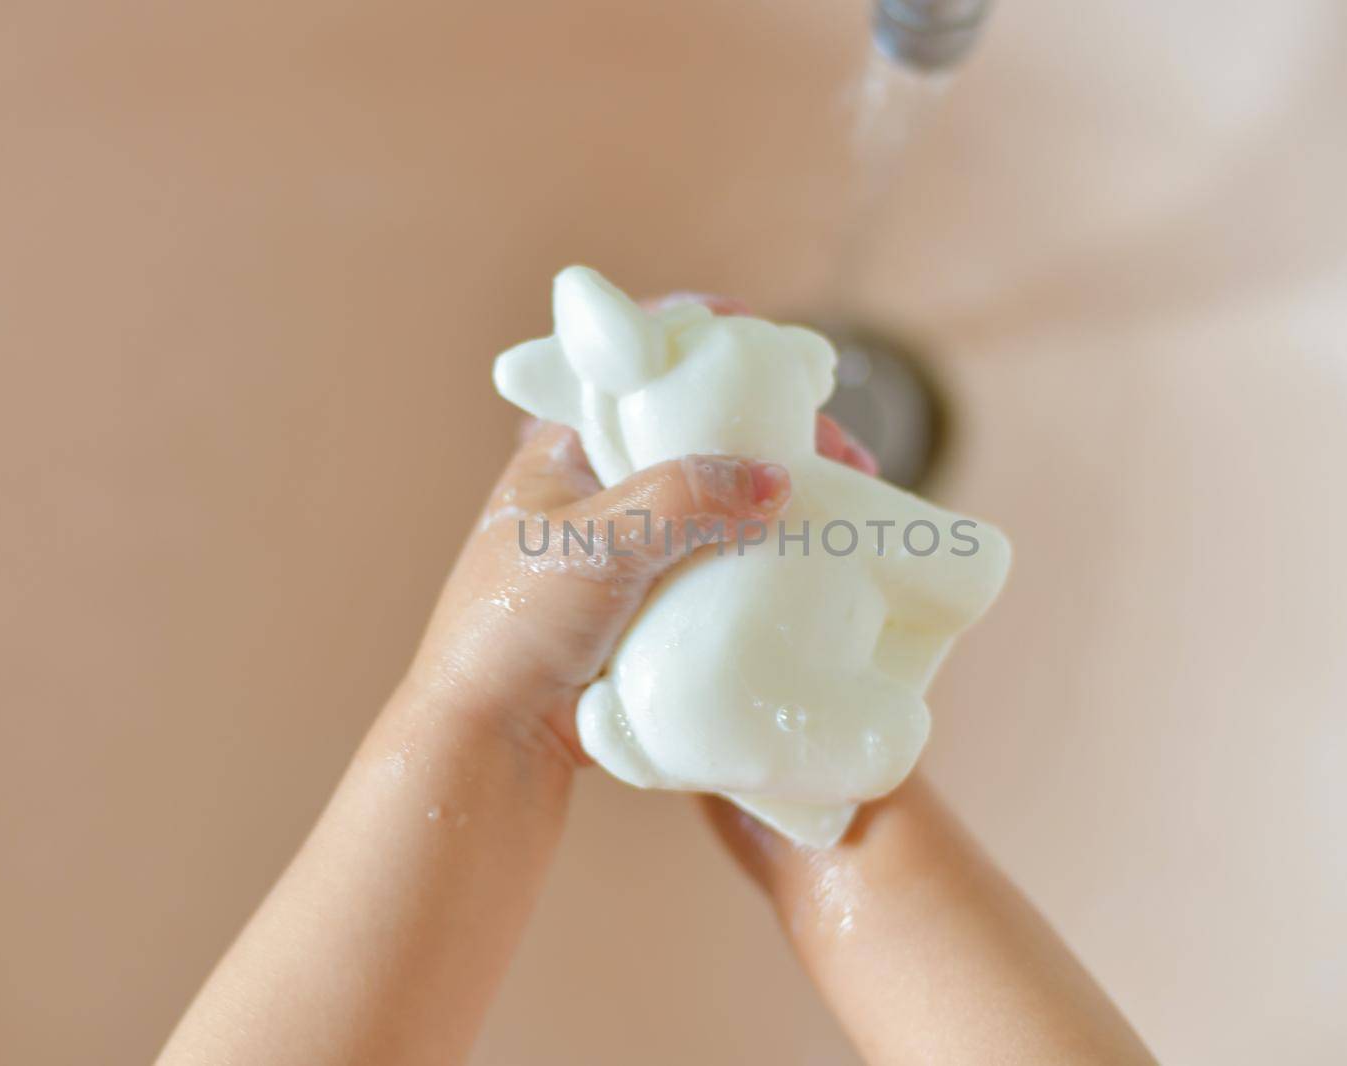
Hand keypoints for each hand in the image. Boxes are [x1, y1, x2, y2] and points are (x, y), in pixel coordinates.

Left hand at [397, 298, 876, 771]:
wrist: (495, 742)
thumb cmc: (511, 629)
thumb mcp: (596, 544)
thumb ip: (682, 500)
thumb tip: (774, 479)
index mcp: (566, 454)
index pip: (635, 369)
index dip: (698, 339)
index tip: (764, 338)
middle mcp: (603, 492)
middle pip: (699, 433)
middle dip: (773, 429)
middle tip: (840, 451)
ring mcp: (635, 550)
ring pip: (721, 501)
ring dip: (781, 494)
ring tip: (851, 498)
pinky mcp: (660, 605)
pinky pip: (727, 563)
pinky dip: (772, 554)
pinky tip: (818, 559)